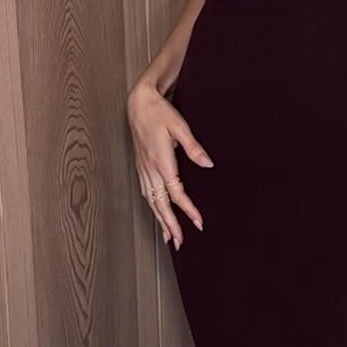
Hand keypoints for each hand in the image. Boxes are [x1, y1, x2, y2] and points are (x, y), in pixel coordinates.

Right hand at [126, 80, 212, 247]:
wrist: (138, 104)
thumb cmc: (160, 113)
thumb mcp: (180, 127)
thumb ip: (194, 147)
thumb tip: (208, 164)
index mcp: (161, 162)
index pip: (176, 193)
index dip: (188, 210)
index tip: (199, 223)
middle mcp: (150, 170)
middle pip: (161, 204)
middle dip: (171, 225)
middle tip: (180, 242)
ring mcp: (143, 170)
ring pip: (151, 202)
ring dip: (160, 220)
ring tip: (169, 237)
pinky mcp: (141, 167)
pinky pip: (146, 194)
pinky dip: (152, 208)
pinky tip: (157, 215)